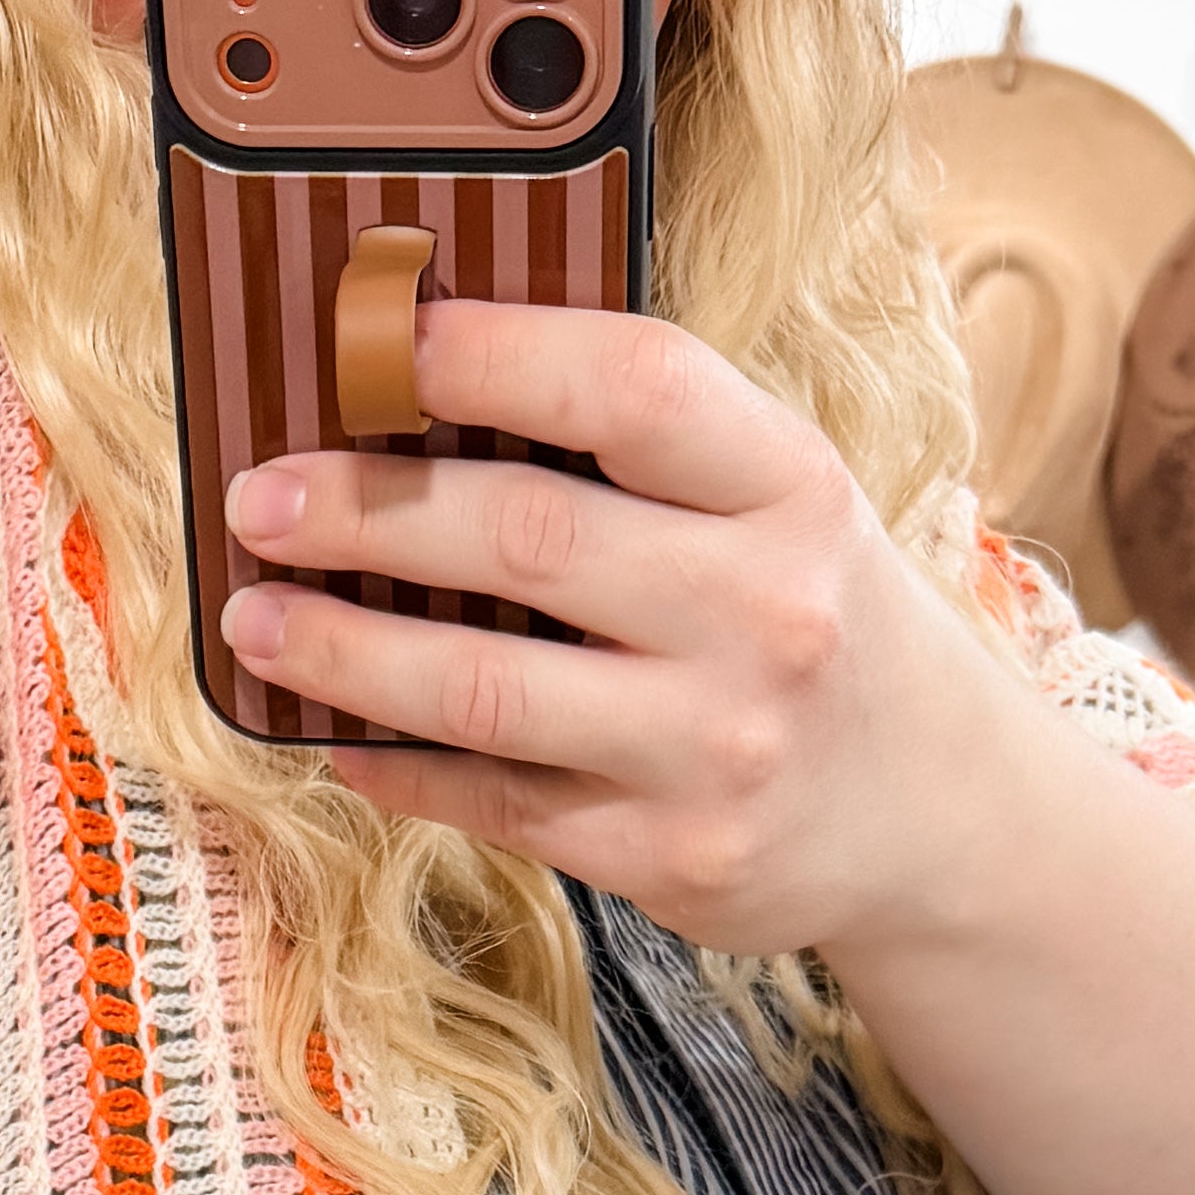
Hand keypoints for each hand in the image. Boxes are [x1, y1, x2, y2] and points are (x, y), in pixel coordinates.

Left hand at [215, 296, 1031, 961]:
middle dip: (367, 511)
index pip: (631, 387)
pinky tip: (334, 735)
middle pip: (527, 538)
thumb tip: (420, 386)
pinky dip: (397, 768)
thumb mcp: (778, 502)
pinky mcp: (673, 856)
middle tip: (261, 497)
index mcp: (790, 487)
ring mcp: (717, 748)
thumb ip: (641, 451)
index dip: (489, 353)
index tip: (374, 337)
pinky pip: (498, 804)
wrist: (940, 813)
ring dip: (345, 651)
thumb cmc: (816, 621)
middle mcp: (765, 612)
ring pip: (487, 691)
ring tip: (255, 622)